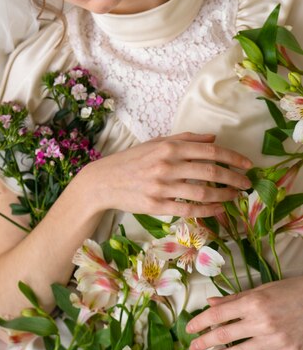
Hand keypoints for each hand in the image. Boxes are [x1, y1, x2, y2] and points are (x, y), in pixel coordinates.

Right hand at [79, 132, 251, 217]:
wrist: (103, 181)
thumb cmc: (131, 160)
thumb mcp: (156, 143)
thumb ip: (185, 139)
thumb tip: (213, 138)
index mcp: (168, 147)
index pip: (209, 151)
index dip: (232, 158)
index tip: (247, 164)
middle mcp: (167, 165)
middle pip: (210, 171)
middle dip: (234, 177)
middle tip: (247, 183)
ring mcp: (162, 187)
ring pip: (202, 193)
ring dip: (224, 196)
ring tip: (235, 197)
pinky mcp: (157, 206)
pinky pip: (189, 210)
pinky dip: (208, 211)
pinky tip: (218, 210)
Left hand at [186, 276, 302, 349]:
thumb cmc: (287, 291)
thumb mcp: (259, 290)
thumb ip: (234, 299)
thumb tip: (211, 303)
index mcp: (253, 302)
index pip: (218, 315)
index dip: (201, 322)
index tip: (189, 328)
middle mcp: (262, 322)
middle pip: (225, 336)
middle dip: (205, 342)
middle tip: (193, 347)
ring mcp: (275, 341)